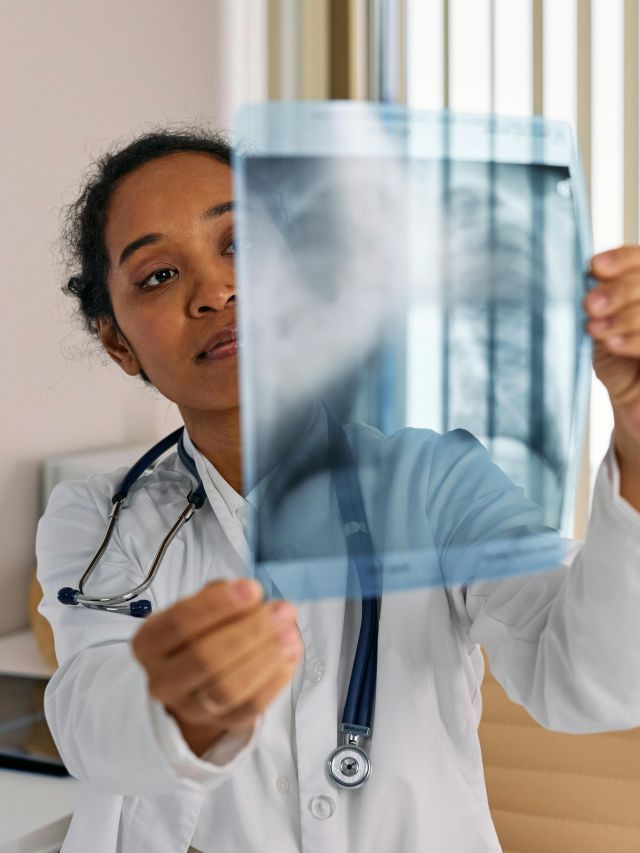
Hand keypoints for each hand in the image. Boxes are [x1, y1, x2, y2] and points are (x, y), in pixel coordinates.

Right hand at [132, 579, 301, 754]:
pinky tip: (291, 654)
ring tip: (291, 633)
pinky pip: (251, 706)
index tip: (254, 589)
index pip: (179, 624)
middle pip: (206, 658)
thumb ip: (218, 595)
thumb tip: (249, 593)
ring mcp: (190, 708)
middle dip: (250, 631)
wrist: (194, 681)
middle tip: (282, 610)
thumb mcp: (197, 606)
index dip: (218, 606)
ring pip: (228, 689)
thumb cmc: (198, 633)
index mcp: (149, 643)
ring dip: (266, 658)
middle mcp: (162, 680)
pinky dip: (276, 679)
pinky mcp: (221, 724)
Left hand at [585, 248, 639, 510]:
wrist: (636, 407)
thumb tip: (584, 276)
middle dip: (620, 290)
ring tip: (596, 328)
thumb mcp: (604, 326)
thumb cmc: (618, 360)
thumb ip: (599, 302)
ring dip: (625, 316)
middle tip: (590, 304)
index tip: (593, 267)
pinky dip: (635, 339)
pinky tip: (612, 344)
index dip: (621, 259)